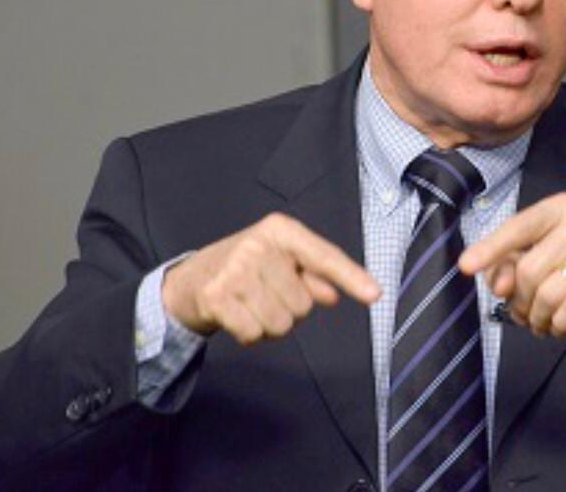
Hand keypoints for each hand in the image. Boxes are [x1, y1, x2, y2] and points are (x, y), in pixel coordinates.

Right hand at [162, 213, 380, 345]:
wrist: (190, 279)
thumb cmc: (246, 268)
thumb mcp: (281, 260)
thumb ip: (312, 274)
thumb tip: (332, 294)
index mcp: (280, 230)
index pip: (324, 256)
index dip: (351, 277)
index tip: (375, 294)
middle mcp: (258, 245)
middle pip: (303, 304)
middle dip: (290, 309)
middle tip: (267, 295)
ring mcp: (235, 270)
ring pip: (281, 323)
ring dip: (270, 324)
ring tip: (253, 306)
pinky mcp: (215, 296)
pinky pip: (254, 333)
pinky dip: (250, 334)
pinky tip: (238, 316)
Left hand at [458, 192, 565, 353]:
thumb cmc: (562, 277)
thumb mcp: (525, 269)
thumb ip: (504, 269)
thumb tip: (501, 285)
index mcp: (560, 208)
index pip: (520, 226)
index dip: (491, 248)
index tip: (465, 266)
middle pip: (530, 267)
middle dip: (519, 300)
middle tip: (522, 313)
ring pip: (551, 292)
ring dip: (538, 317)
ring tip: (540, 321)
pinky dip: (559, 324)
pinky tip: (561, 325)